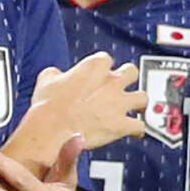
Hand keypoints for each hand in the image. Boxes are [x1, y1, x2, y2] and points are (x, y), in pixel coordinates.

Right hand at [30, 52, 147, 149]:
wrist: (53, 129)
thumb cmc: (49, 106)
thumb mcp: (46, 79)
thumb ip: (56, 73)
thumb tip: (56, 75)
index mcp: (94, 67)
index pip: (105, 59)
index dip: (101, 67)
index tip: (96, 74)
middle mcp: (111, 82)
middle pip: (131, 72)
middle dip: (128, 78)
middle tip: (122, 85)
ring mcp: (119, 103)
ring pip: (143, 98)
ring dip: (139, 103)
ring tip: (136, 107)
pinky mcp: (121, 125)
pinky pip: (140, 126)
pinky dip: (138, 130)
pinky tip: (134, 131)